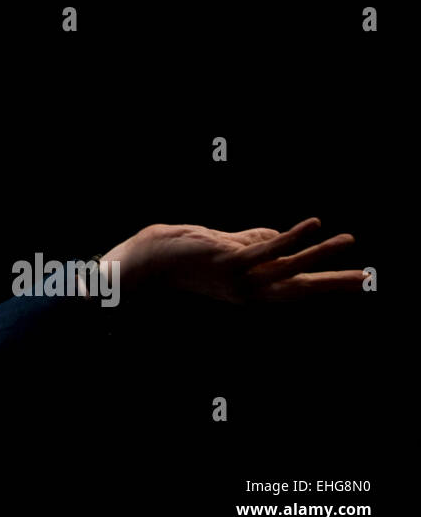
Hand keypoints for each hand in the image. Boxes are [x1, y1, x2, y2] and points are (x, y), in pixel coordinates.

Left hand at [101, 218, 362, 303]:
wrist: (147, 261)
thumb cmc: (182, 253)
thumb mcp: (224, 249)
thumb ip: (251, 243)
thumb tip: (279, 236)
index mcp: (249, 292)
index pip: (294, 290)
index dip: (325, 285)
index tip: (356, 283)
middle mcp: (248, 292)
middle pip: (300, 288)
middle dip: (335, 283)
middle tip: (368, 279)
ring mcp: (240, 279)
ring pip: (289, 267)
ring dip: (321, 253)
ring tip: (349, 240)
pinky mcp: (230, 262)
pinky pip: (267, 249)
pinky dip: (292, 237)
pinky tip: (314, 224)